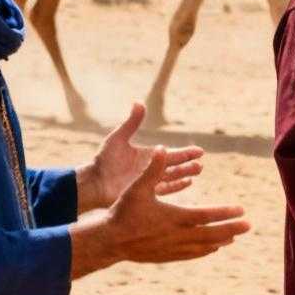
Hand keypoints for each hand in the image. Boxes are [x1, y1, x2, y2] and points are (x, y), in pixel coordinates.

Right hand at [72, 149, 249, 276]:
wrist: (109, 240)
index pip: (207, 214)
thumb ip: (153, 168)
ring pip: (203, 246)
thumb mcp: (137, 187)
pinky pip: (191, 254)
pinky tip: (211, 249)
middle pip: (211, 233)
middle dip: (231, 229)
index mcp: (174, 217)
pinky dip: (204, 251)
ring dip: (220, 240)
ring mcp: (173, 248)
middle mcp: (178, 235)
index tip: (241, 210)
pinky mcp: (166, 256)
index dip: (225, 213)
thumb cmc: (123, 211)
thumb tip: (162, 147)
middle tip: (249, 226)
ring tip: (234, 237)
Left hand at [78, 103, 204, 211]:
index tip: (199, 151)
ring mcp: (150, 181)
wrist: (94, 181)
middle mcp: (152, 169)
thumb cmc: (104, 160)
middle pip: (175, 167)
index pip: (171, 154)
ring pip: (172, 178)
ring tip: (197, 171)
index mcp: (149, 156)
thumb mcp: (118, 138)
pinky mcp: (146, 193)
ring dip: (185, 175)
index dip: (185, 153)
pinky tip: (187, 184)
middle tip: (200, 164)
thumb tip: (139, 102)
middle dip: (188, 165)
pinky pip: (165, 190)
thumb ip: (131, 122)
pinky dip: (176, 187)